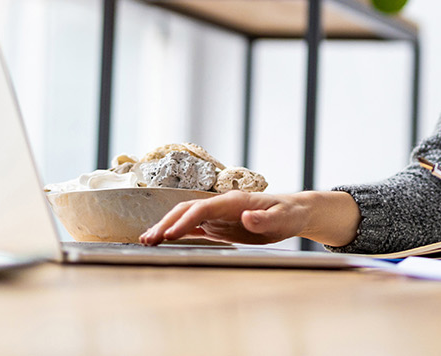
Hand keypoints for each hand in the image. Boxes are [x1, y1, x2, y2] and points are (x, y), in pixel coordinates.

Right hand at [138, 191, 308, 245]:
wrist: (293, 212)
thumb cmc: (288, 214)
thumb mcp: (282, 219)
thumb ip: (264, 219)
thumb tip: (247, 216)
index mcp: (233, 201)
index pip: (202, 209)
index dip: (185, 221)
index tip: (169, 234)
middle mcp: (221, 205)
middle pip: (186, 210)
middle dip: (166, 223)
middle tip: (148, 239)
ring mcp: (218, 214)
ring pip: (185, 217)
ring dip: (166, 227)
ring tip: (147, 240)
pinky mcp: (219, 225)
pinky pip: (193, 227)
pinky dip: (177, 232)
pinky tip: (163, 240)